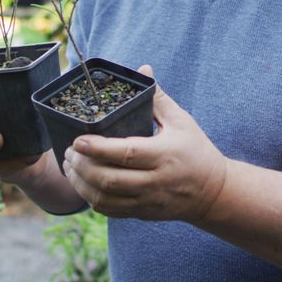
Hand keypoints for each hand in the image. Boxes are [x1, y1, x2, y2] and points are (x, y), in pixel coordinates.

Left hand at [63, 65, 227, 222]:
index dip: (98, 148)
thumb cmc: (196, 151)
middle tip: (68, 151)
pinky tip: (82, 183)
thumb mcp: (181, 121)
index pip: (126, 153)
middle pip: (109, 179)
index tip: (78, 140)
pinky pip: (109, 210)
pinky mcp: (142, 212)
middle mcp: (154, 181)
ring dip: (81, 183)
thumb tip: (143, 69)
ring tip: (70, 166)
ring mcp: (147, 200)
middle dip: (82, 166)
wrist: (213, 192)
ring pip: (105, 198)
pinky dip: (91, 198)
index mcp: (163, 155)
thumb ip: (158, 98)